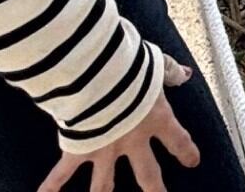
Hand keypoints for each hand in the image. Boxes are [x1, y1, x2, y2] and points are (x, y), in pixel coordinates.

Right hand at [36, 56, 199, 191]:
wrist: (101, 77)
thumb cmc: (132, 68)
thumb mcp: (157, 64)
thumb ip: (170, 72)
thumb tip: (185, 74)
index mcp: (156, 119)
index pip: (178, 140)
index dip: (186, 151)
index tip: (193, 161)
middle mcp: (133, 141)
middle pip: (148, 174)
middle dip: (155, 189)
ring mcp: (106, 149)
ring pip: (105, 182)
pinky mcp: (80, 149)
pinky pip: (63, 171)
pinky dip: (51, 185)